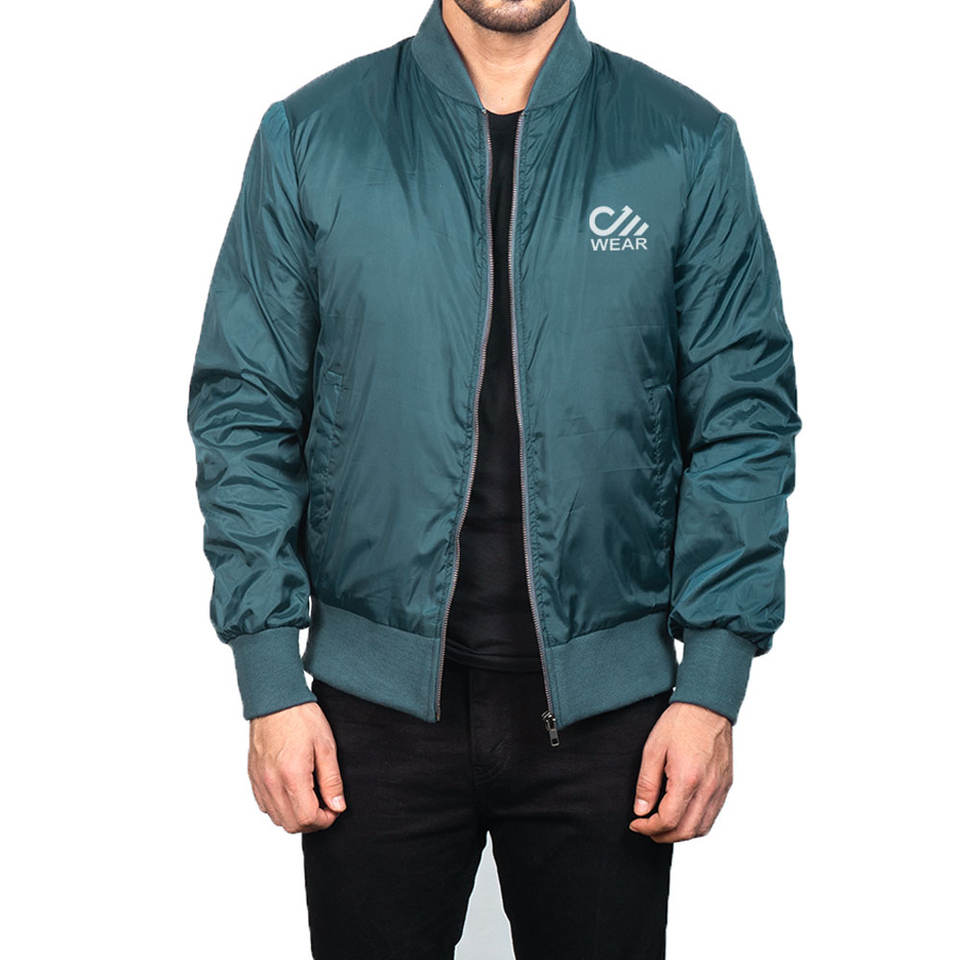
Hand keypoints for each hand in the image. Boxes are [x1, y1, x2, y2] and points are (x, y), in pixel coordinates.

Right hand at [248, 700, 345, 832]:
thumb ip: (332, 780)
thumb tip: (337, 806)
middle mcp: (271, 782)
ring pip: (277, 818)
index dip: (325, 820)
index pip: (306, 818)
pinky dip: (281, 807)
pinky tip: (293, 790)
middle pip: (291, 824)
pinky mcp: (253, 777)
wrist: (275, 700)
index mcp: (291, 775)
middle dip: (312, 821)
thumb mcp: (326, 746)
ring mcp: (260, 781)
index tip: (334, 808)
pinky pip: (266, 806)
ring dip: (296, 816)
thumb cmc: (301, 718)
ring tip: (311, 797)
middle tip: (326, 805)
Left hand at [628, 701, 732, 842]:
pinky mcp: (726, 784)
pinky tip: (681, 815)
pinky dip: (695, 824)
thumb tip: (641, 811)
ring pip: (702, 828)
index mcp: (688, 779)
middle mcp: (708, 788)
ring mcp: (720, 788)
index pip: (668, 820)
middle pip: (686, 831)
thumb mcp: (653, 749)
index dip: (648, 828)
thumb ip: (646, 783)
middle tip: (646, 829)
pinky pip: (712, 815)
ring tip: (662, 825)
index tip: (635, 824)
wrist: (708, 705)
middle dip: (662, 836)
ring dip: (680, 834)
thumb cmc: (679, 723)